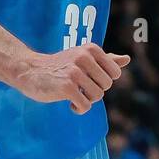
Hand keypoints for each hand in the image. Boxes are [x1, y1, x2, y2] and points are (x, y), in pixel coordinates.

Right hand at [12, 43, 130, 113]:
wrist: (30, 71)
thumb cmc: (60, 65)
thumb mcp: (83, 57)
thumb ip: (105, 60)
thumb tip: (127, 59)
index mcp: (91, 49)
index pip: (115, 73)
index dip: (103, 80)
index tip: (89, 79)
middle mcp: (84, 57)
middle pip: (107, 85)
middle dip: (95, 91)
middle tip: (80, 88)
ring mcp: (75, 72)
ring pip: (97, 96)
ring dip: (87, 100)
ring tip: (75, 94)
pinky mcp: (66, 87)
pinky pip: (85, 106)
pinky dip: (79, 109)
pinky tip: (70, 104)